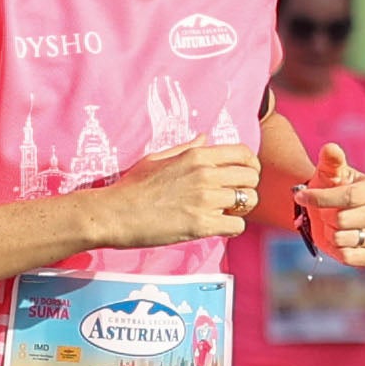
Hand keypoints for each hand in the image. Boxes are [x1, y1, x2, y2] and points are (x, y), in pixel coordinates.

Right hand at [99, 140, 262, 244]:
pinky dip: (232, 228)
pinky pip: (237, 225)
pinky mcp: (201, 224)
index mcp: (196, 155)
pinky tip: (218, 227)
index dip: (250, 165)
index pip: (243, 153)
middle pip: (251, 178)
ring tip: (226, 213)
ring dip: (241, 209)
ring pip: (248, 201)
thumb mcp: (157, 158)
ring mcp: (205, 199)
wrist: (114, 213)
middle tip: (234, 198)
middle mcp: (205, 174)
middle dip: (247, 188)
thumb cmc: (132, 187)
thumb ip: (186, 148)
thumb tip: (205, 138)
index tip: (244, 175)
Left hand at [295, 143, 364, 269]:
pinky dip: (337, 251)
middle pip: (343, 220)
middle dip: (324, 217)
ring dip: (329, 234)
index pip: (349, 196)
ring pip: (344, 239)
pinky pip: (352, 258)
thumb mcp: (328, 172)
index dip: (321, 198)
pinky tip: (337, 242)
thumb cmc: (331, 186)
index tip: (301, 195)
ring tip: (332, 226)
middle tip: (324, 213)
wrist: (330, 210)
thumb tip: (331, 148)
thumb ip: (330, 160)